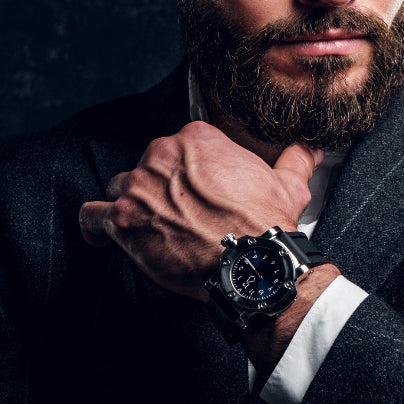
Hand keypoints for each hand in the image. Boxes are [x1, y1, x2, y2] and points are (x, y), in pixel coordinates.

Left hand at [78, 121, 321, 300]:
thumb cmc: (265, 225)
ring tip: (142, 227)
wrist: (250, 263)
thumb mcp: (288, 185)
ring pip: (119, 188)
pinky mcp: (122, 221)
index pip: (178, 147)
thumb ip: (295, 159)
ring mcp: (138, 186)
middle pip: (146, 167)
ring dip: (129, 206)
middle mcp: (162, 154)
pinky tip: (100, 236)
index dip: (185, 172)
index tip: (194, 192)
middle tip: (177, 215)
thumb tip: (312, 148)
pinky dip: (94, 226)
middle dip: (157, 190)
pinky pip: (91, 216)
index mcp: (196, 139)